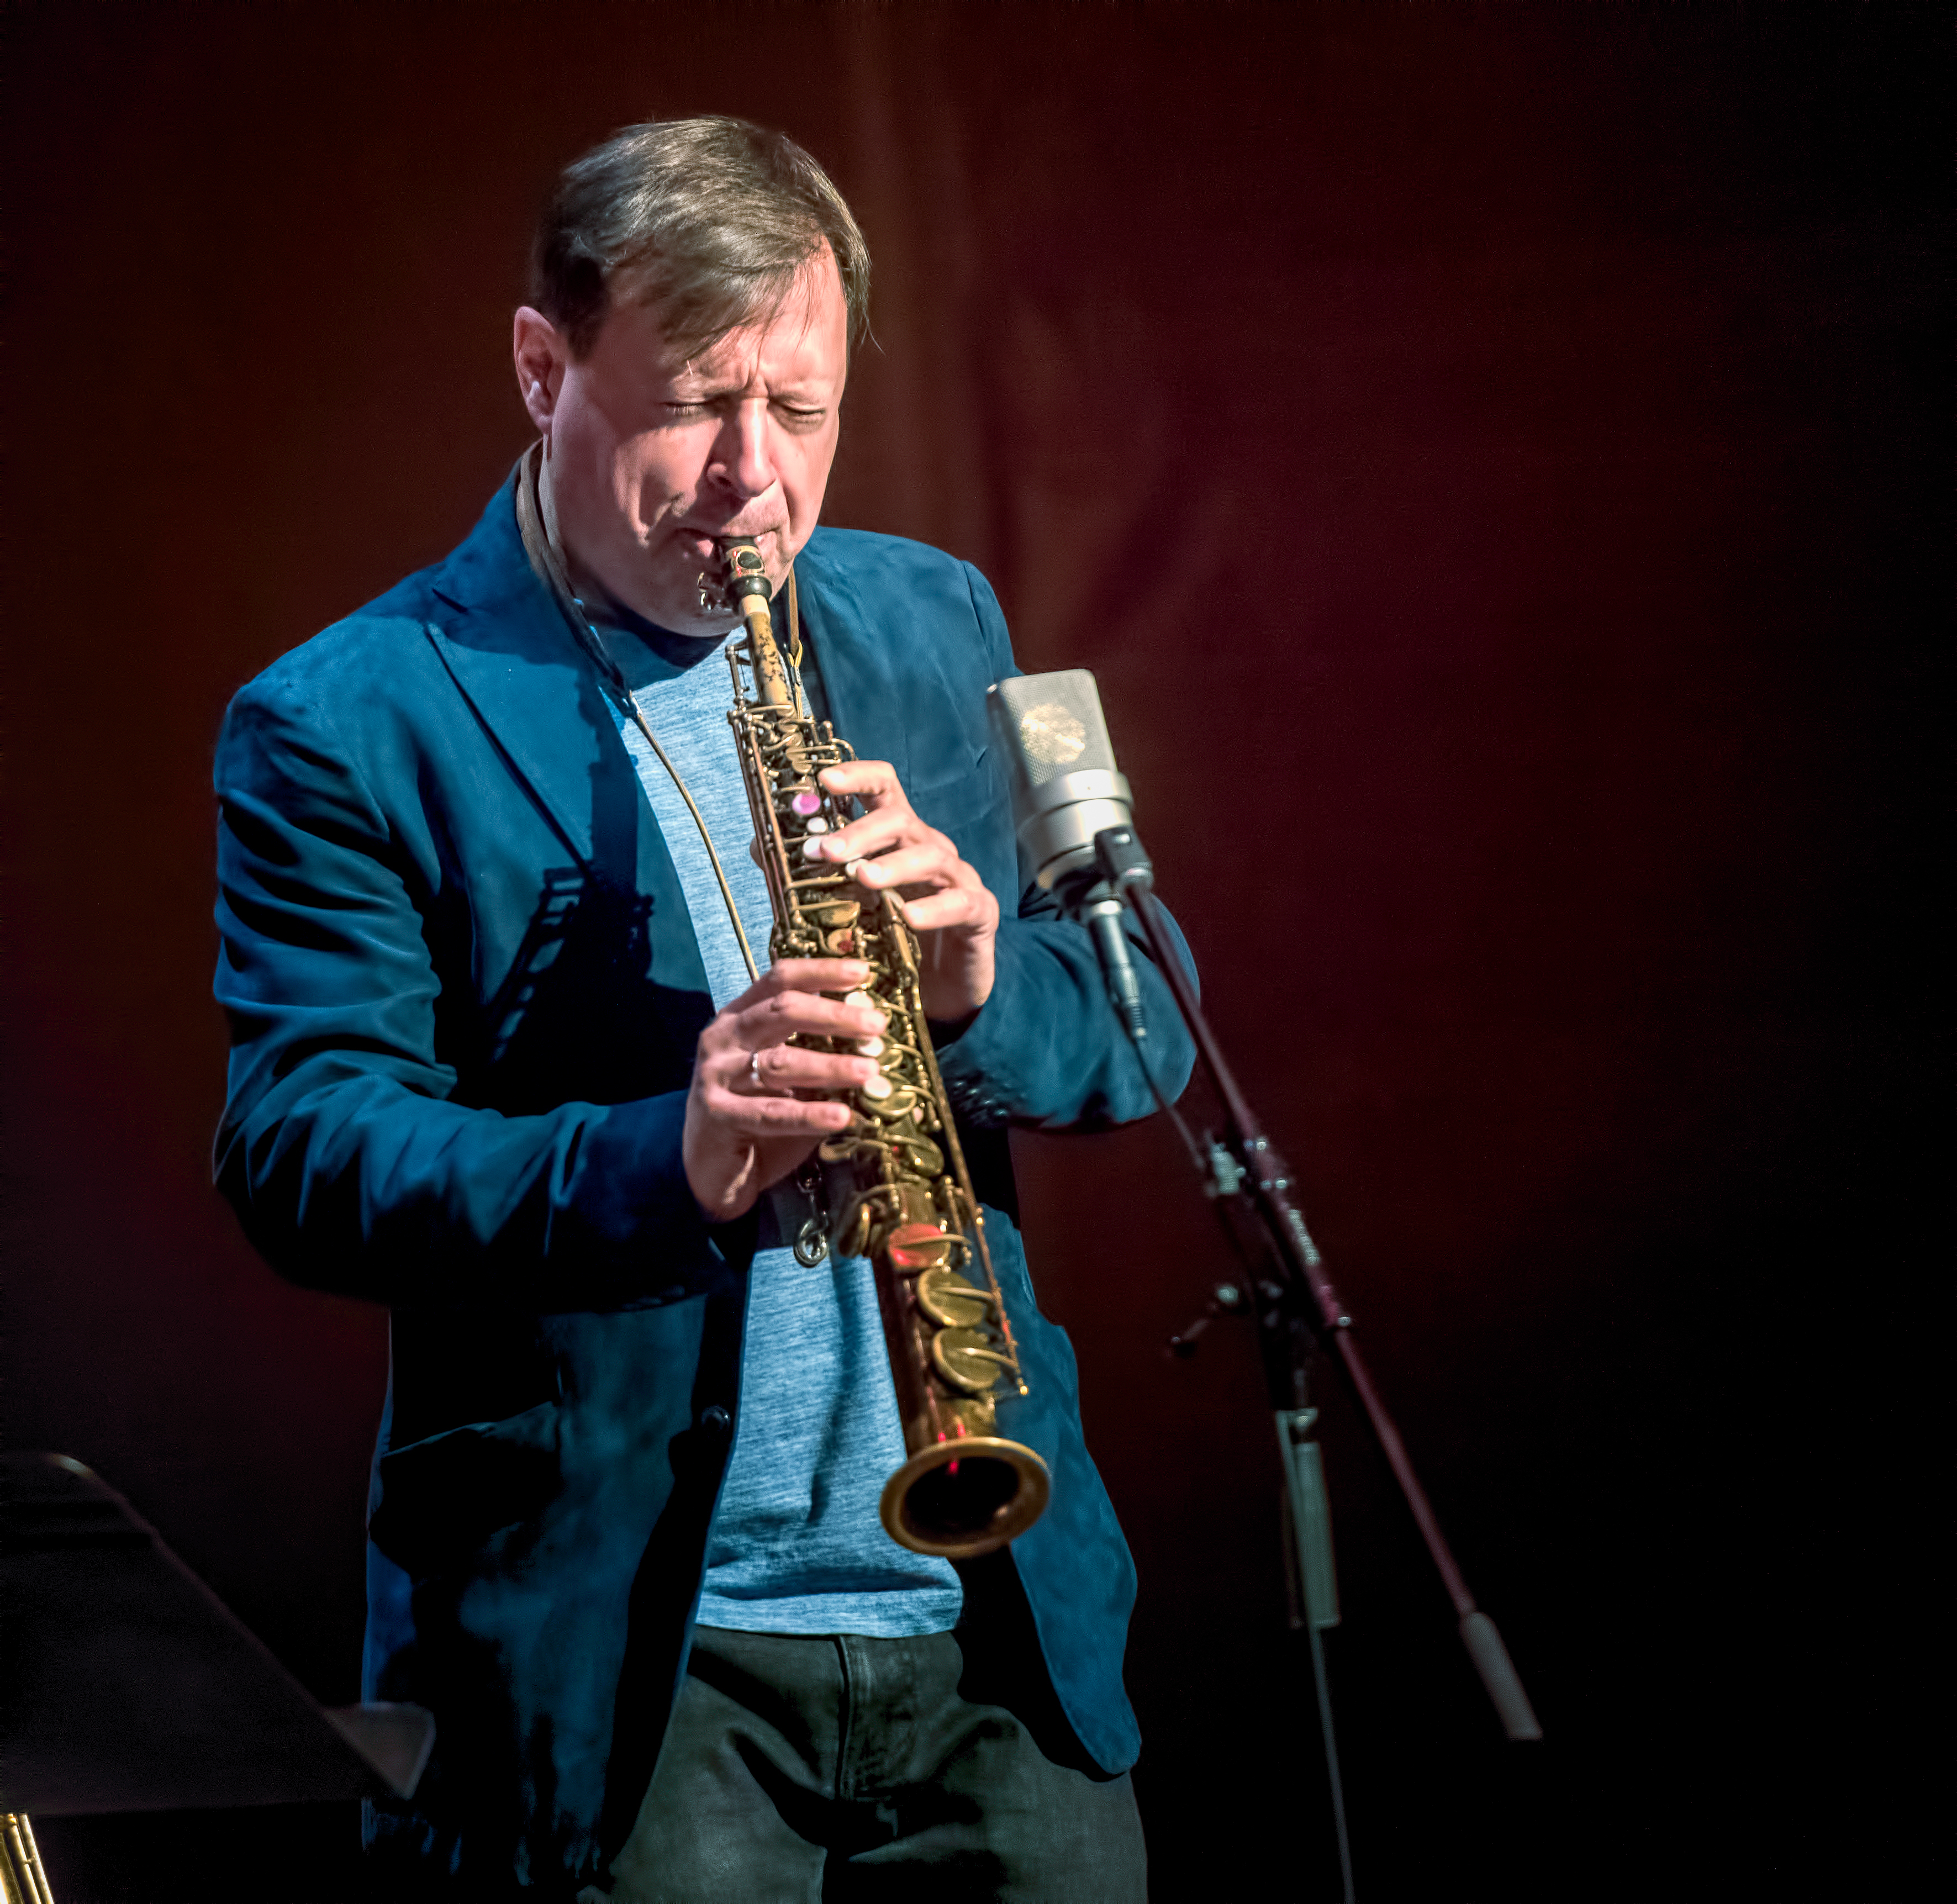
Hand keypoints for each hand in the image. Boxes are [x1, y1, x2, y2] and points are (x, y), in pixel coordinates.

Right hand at [683, 959, 887, 1221]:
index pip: (781, 979)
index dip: (821, 971)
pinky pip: (770, 1112)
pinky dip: (809, 1114)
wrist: (710, 1169)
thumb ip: (822, 1049)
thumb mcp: (792, 1076)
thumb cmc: (758, 1116)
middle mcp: (723, 1037)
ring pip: (780, 1062)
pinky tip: (842, 1117)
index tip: (863, 972)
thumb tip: (871, 1022)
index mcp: (740, 1016)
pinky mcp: (717, 1114)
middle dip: (834, 1015)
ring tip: (869, 1071)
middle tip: (877, 1025)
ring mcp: (715, 1074)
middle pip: (782, 1011)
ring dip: (830, 1065)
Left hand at [813, 760, 999, 1021]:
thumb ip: (810, 873)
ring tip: (863, 878)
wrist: (940, 988)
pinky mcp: (978, 911)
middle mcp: (928, 848)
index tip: (825, 779)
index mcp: (897, 837)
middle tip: (826, 851)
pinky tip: (910, 917)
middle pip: (900, 821)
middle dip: (861, 832)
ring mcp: (957, 877)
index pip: (883, 788)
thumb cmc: (892, 935)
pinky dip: (934, 908)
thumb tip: (761, 845)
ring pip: (930, 857)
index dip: (858, 776)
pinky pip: (960, 903)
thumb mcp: (847, 901)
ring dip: (893, 865)